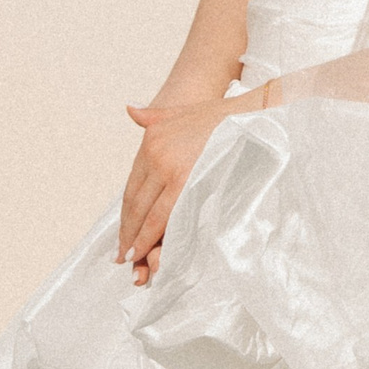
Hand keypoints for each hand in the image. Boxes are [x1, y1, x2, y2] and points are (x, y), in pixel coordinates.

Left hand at [117, 100, 229, 284]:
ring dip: (135, 239)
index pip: (132, 187)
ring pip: (145, 213)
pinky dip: (151, 236)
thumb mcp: (178, 112)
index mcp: (150, 142)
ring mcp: (168, 168)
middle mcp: (155, 155)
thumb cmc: (219, 116)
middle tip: (120, 255)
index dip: (126, 213)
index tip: (123, 232)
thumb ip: (152, 116)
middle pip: (134, 202)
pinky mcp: (185, 181)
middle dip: (127, 232)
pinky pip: (163, 216)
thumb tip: (129, 109)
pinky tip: (144, 251)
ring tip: (129, 259)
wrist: (248, 115)